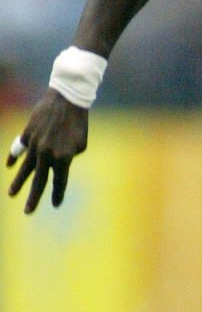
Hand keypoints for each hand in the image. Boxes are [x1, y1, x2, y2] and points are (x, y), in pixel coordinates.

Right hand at [6, 91, 89, 212]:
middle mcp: (47, 154)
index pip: (60, 182)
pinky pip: (19, 149)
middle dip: (34, 198)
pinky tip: (10, 166)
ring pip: (25, 168)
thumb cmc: (78, 123)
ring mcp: (35, 144)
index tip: (56, 205)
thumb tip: (57, 164)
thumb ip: (69, 157)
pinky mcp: (27, 134)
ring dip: (18, 182)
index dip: (58, 194)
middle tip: (28, 212)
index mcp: (64, 158)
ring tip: (11, 195)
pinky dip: (14, 157)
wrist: (67, 99)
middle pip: (39, 181)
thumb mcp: (80, 144)